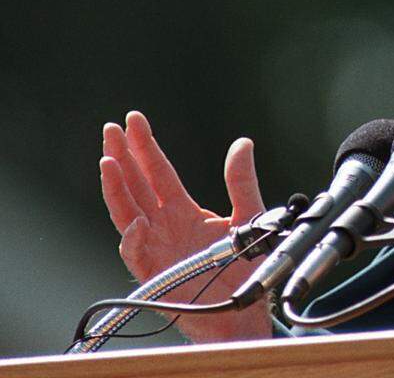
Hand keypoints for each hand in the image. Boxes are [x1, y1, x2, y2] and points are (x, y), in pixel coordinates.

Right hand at [99, 111, 271, 341]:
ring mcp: (155, 247)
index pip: (159, 172)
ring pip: (126, 213)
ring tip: (108, 162)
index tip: (134, 120)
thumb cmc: (242, 266)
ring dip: (115, 189)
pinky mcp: (154, 273)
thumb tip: (242, 143)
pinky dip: (133, 240)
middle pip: (135, 185)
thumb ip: (242, 182)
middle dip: (122, 156)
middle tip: (112, 129)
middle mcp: (163, 225)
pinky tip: (136, 223)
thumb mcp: (249, 216)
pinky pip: (136, 255)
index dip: (146, 147)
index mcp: (183, 210)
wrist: (243, 309)